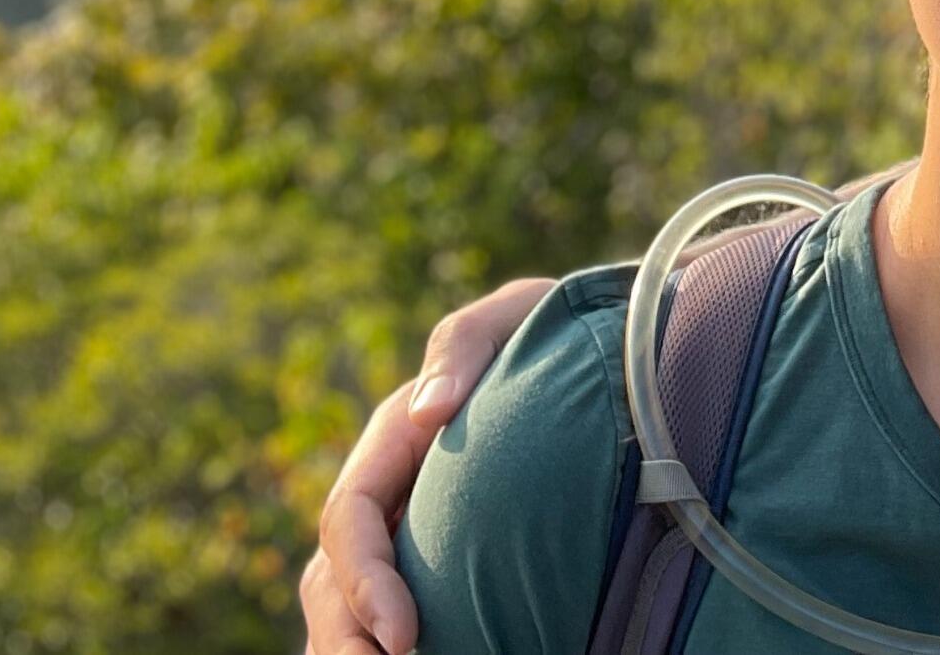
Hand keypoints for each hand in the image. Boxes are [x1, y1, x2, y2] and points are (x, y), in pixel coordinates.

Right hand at [299, 276, 554, 653]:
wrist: (607, 349)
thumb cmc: (557, 329)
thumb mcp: (514, 317)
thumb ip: (463, 345)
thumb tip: (425, 412)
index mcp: (393, 438)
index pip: (350, 518)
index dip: (365, 581)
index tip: (404, 634)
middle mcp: (390, 491)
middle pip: (333, 580)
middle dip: (347, 641)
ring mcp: (411, 529)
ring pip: (350, 608)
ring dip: (354, 649)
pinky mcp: (443, 559)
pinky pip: (399, 615)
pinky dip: (385, 645)